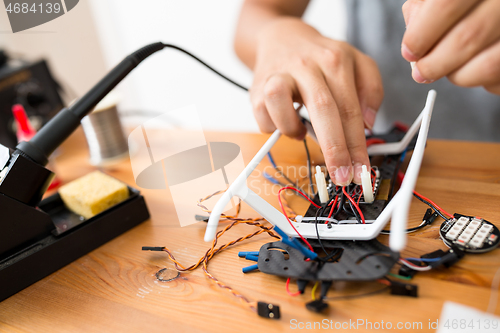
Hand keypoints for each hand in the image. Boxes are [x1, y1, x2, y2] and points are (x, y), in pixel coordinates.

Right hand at [250, 18, 383, 184]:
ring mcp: (279, 74)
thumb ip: (371, 90)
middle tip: (341, 175)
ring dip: (292, 128)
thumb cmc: (320, 58)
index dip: (357, 144)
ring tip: (301, 133)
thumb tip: (368, 124)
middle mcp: (307, 65)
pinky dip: (273, 126)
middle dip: (334, 149)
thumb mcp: (356, 63)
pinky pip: (262, 115)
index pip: (351, 109)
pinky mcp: (258, 86)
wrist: (282, 38)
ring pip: (280, 102)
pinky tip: (286, 122)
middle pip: (323, 108)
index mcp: (336, 60)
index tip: (361, 170)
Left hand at [402, 0, 499, 94]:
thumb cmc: (471, 1)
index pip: (445, 6)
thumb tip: (413, 34)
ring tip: (450, 69)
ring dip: (459, 75)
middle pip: (467, 38)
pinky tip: (476, 67)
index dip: (420, 35)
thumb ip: (425, 4)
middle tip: (421, 71)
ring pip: (489, 65)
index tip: (410, 51)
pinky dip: (484, 82)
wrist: (496, 5)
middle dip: (434, 64)